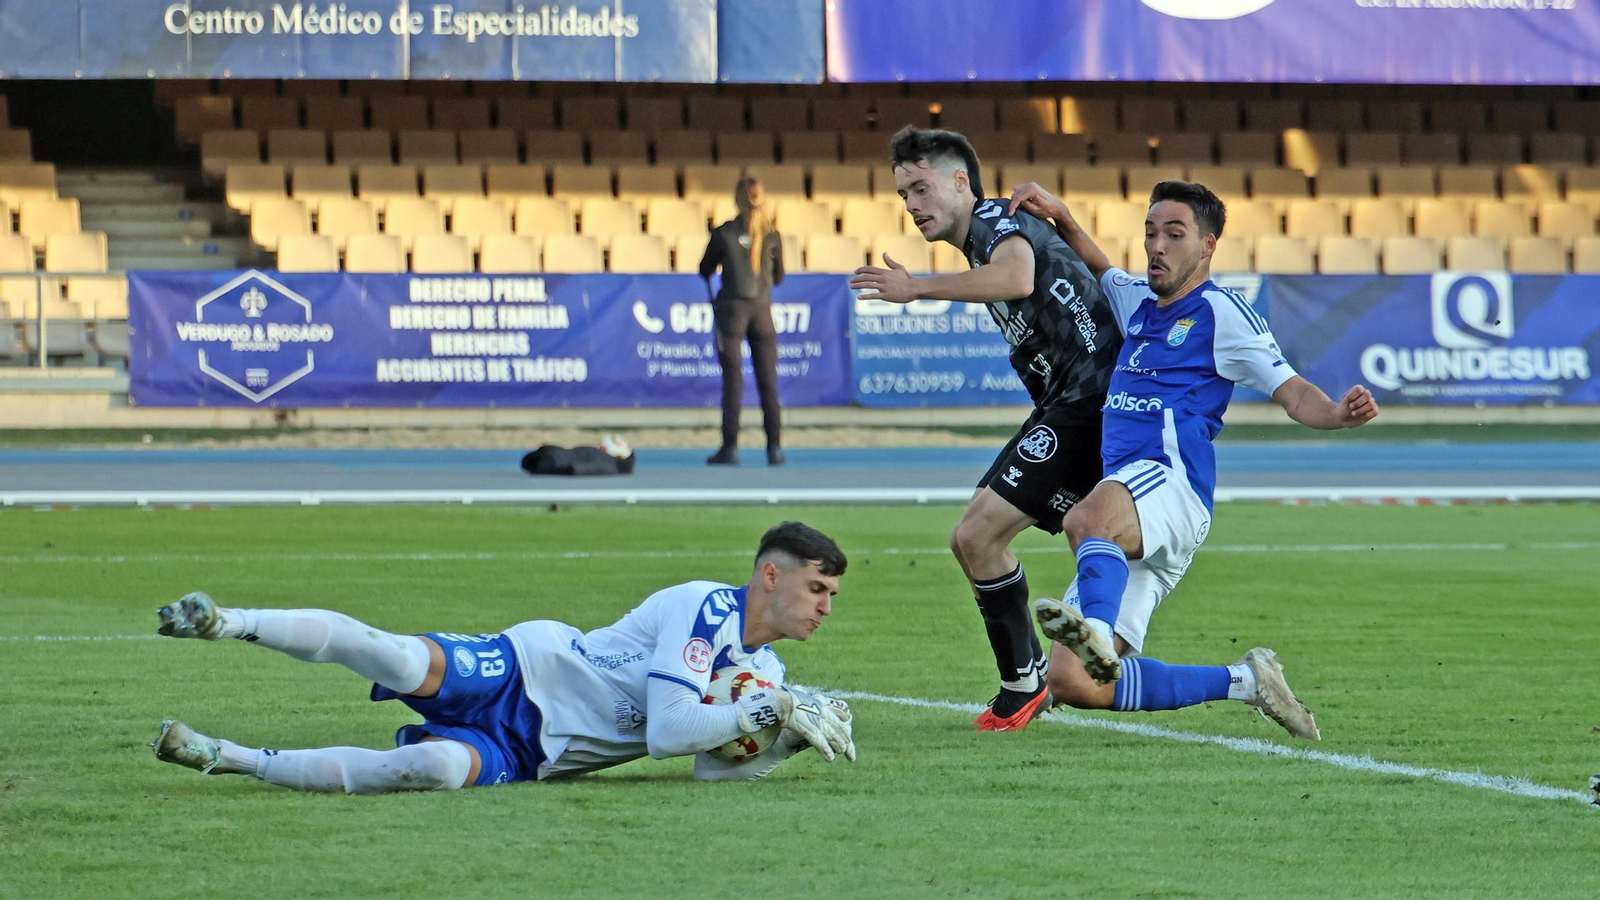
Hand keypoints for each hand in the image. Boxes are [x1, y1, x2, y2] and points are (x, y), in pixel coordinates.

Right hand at [734, 687, 851, 761]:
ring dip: (838, 745)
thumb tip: (809, 714)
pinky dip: (826, 750)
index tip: (850, 739)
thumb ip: (808, 709)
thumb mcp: (801, 702)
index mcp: (821, 706)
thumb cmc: (786, 702)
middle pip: (838, 728)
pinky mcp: (808, 728)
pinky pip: (820, 741)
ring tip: (843, 754)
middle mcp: (821, 713)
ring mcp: (815, 720)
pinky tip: (831, 758)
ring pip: (831, 735)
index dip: (845, 730)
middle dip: (846, 741)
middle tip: (851, 754)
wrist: (778, 702)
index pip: (841, 717)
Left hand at [848, 254, 918, 303]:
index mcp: (885, 272)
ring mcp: (884, 287)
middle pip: (866, 277)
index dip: (861, 270)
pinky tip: (858, 298)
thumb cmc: (907, 279)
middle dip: (856, 279)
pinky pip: (873, 296)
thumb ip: (890, 262)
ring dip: (857, 286)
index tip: (855, 272)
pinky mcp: (886, 296)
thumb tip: (884, 253)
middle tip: (850, 281)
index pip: (869, 269)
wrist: (914, 288)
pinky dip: (865, 296)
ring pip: (867, 285)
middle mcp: (882, 278)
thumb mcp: (899, 268)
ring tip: (851, 287)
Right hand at [1006, 181, 1070, 222]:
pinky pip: (1019, 190)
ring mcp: (1031, 184)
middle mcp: (1031, 185)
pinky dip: (1019, 196)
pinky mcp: (1031, 186)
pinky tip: (1022, 203)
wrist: (1056, 206)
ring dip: (1016, 199)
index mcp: (1032, 190)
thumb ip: (1024, 205)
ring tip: (1019, 207)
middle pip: (1015, 193)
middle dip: (1014, 202)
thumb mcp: (1034, 210)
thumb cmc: (1047, 210)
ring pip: (1016, 191)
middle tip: (1014, 212)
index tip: (1010, 214)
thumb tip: (1016, 202)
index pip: (1017, 198)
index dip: (1012, 206)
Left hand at [1336, 384, 1378, 426]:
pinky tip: (1361, 416)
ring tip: (1353, 413)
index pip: (1359, 389)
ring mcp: (1371, 402)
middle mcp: (1366, 394)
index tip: (1348, 402)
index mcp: (1358, 389)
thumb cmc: (1343, 408)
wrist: (1343, 419)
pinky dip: (1367, 415)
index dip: (1353, 396)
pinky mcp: (1374, 411)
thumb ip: (1352, 396)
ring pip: (1371, 404)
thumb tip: (1364, 392)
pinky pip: (1375, 412)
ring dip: (1361, 410)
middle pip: (1367, 395)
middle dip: (1358, 403)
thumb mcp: (1344, 402)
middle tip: (1351, 407)